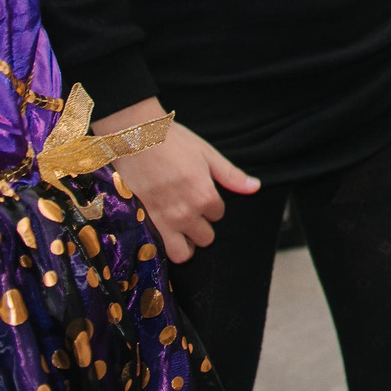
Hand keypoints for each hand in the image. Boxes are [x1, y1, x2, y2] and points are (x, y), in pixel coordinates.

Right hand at [103, 105, 258, 263]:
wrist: (135, 138)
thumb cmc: (173, 142)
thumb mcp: (207, 154)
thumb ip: (231, 176)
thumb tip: (255, 187)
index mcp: (205, 196)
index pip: (218, 215)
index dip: (211, 204)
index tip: (200, 192)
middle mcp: (187, 214)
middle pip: (205, 237)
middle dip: (201, 225)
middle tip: (190, 208)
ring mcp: (165, 222)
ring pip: (184, 253)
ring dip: (185, 242)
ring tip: (180, 226)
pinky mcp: (146, 224)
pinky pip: (161, 250)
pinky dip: (165, 244)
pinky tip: (163, 228)